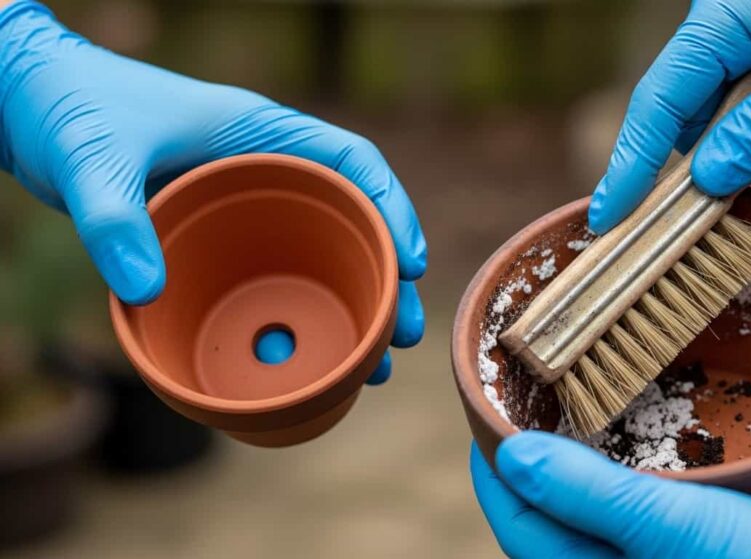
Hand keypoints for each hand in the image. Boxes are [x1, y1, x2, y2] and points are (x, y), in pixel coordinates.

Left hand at [0, 1, 425, 382]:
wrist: (30, 101)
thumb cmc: (71, 108)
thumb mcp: (92, 160)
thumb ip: (114, 219)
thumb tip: (145, 292)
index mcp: (258, 132)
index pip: (352, 162)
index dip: (391, 208)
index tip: (410, 264)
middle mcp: (262, 166)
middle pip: (351, 218)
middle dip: (388, 275)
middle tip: (404, 335)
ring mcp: (243, 200)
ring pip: (321, 249)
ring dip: (355, 301)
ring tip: (378, 361)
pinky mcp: (218, 230)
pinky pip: (277, 267)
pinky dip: (302, 305)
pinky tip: (312, 348)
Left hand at [471, 431, 750, 557]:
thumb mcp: (677, 529)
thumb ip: (593, 498)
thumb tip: (510, 457)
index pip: (518, 522)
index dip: (492, 464)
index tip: (482, 406)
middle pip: (547, 520)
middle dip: (528, 461)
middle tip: (523, 398)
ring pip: (587, 517)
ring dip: (571, 468)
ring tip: (567, 411)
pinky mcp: (681, 557)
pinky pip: (627, 518)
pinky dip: (614, 481)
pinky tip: (631, 447)